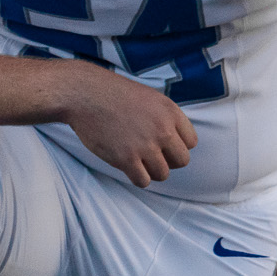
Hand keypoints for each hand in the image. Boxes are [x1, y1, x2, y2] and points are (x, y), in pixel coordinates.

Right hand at [56, 63, 195, 187]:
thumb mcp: (150, 98)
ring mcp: (145, 145)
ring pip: (163, 174)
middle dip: (168, 161)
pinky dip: (137, 178)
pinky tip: (128, 167)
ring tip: (137, 161)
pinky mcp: (126, 159)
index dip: (177, 146)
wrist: (85, 94)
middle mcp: (162, 129)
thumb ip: (166, 118)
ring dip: (151, 171)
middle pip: (182, 161)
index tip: (162, 144)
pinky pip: (143, 181)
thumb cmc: (114, 95)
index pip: (191, 142)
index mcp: (170, 112)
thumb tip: (177, 143)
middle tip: (151, 156)